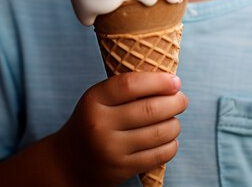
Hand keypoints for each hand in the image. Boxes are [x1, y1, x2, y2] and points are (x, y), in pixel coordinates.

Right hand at [56, 72, 187, 185]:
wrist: (69, 161)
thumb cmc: (92, 120)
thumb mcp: (98, 99)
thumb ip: (126, 89)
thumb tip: (168, 81)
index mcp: (94, 100)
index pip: (130, 84)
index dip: (158, 81)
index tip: (175, 80)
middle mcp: (100, 125)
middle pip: (149, 110)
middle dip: (174, 102)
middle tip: (182, 99)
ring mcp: (111, 150)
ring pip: (157, 133)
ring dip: (175, 124)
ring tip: (175, 119)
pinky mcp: (122, 169)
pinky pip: (157, 156)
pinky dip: (171, 145)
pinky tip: (170, 138)